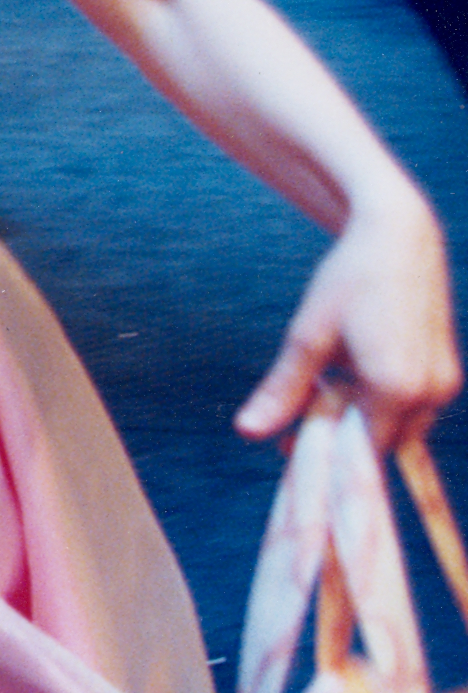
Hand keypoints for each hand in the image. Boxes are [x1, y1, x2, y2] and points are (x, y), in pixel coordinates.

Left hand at [236, 198, 459, 450]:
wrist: (398, 236)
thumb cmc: (349, 281)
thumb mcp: (307, 337)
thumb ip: (283, 391)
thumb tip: (247, 433)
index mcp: (395, 388)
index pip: (360, 452)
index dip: (324, 456)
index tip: (287, 452)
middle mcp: (430, 392)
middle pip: (382, 444)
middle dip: (342, 442)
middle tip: (296, 426)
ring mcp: (444, 383)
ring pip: (401, 428)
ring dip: (363, 424)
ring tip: (319, 397)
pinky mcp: (447, 371)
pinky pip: (413, 407)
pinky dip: (382, 406)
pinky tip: (348, 382)